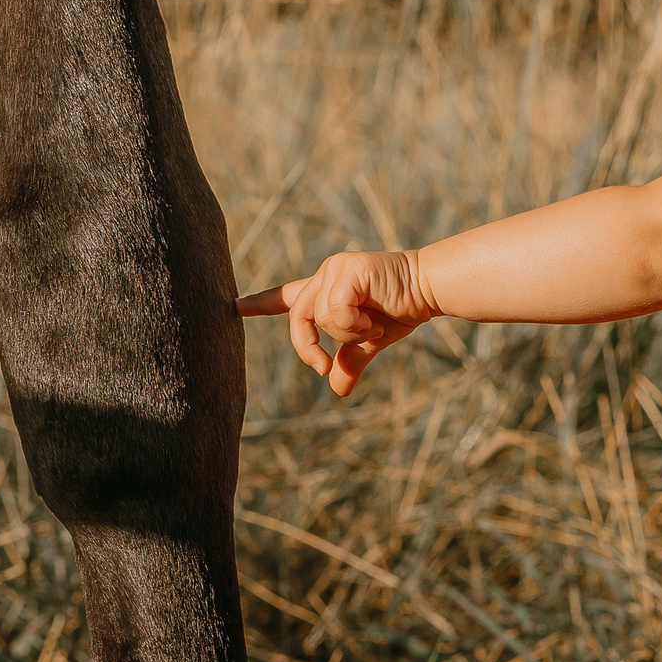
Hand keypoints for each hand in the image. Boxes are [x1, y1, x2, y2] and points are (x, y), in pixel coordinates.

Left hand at [238, 250, 437, 395]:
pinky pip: (334, 311)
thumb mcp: (370, 341)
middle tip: (323, 367)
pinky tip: (373, 318)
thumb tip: (338, 391)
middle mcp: (325, 275)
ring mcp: (335, 269)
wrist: (428, 290)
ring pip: (320, 317)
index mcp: (326, 289)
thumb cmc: (400, 309)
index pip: (286, 297)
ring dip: (347, 333)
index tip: (234, 307)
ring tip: (372, 325)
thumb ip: (349, 361)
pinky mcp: (348, 269)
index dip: (259, 303)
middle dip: (308, 347)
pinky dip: (353, 324)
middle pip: (297, 318)